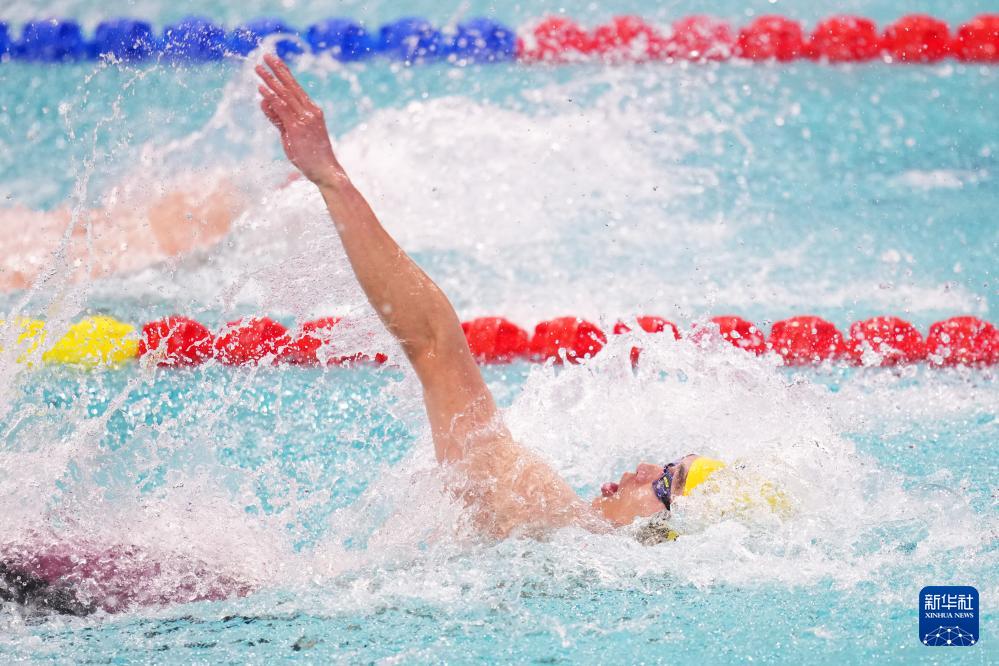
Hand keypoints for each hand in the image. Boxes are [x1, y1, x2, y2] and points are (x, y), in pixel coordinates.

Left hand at [256, 54, 344, 187]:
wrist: (326, 170)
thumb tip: (264, 102)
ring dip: (270, 80)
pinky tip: (261, 89)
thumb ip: (278, 118)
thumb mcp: (291, 134)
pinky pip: (282, 109)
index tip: (274, 61)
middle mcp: (310, 111)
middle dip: (277, 70)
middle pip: (290, 86)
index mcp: (312, 110)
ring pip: (285, 95)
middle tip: (265, 55)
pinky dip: (271, 98)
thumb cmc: (311, 155)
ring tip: (258, 68)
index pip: (295, 87)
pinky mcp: (297, 127)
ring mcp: (304, 119)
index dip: (284, 73)